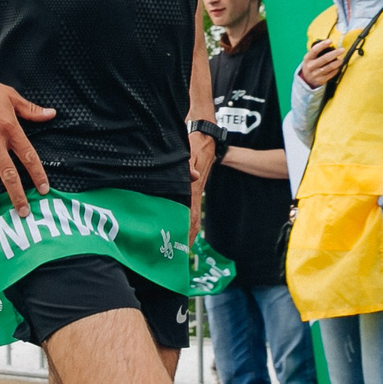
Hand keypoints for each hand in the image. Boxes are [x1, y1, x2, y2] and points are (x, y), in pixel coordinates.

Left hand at [187, 131, 216, 250]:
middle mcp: (195, 188)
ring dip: (187, 229)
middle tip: (178, 255)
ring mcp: (195, 186)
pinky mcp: (192, 182)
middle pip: (193, 218)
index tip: (184, 245)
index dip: (188, 229)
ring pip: (192, 212)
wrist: (204, 128)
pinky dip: (188, 217)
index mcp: (194, 184)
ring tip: (180, 246)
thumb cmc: (195, 137)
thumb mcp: (190, 148)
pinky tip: (183, 225)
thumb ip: (189, 163)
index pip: (191, 212)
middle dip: (187, 236)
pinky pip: (190, 204)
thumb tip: (193, 176)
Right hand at [298, 39, 344, 89]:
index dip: (322, 45)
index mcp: (308, 58)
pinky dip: (336, 69)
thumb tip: (330, 45)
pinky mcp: (321, 80)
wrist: (306, 79)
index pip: (315, 50)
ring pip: (329, 67)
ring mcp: (316, 74)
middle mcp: (311, 66)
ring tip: (342, 59)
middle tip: (342, 50)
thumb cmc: (311, 64)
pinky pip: (331, 74)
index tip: (330, 41)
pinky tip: (338, 66)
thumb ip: (317, 52)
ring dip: (337, 62)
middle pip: (324, 59)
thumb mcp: (310, 57)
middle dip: (335, 53)